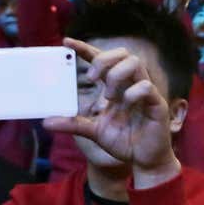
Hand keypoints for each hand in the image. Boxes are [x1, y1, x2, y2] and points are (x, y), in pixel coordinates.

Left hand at [43, 38, 180, 182]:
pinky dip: (133, 93)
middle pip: (122, 53)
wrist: (144, 160)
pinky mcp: (157, 103)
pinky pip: (146, 86)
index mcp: (116, 86)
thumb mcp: (93, 131)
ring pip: (135, 63)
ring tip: (109, 96)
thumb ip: (73, 124)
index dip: (85, 49)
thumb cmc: (124, 142)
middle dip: (104, 60)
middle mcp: (131, 84)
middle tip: (92, 78)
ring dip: (117, 75)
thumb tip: (46, 122)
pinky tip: (126, 106)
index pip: (101, 59)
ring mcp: (145, 92)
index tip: (67, 43)